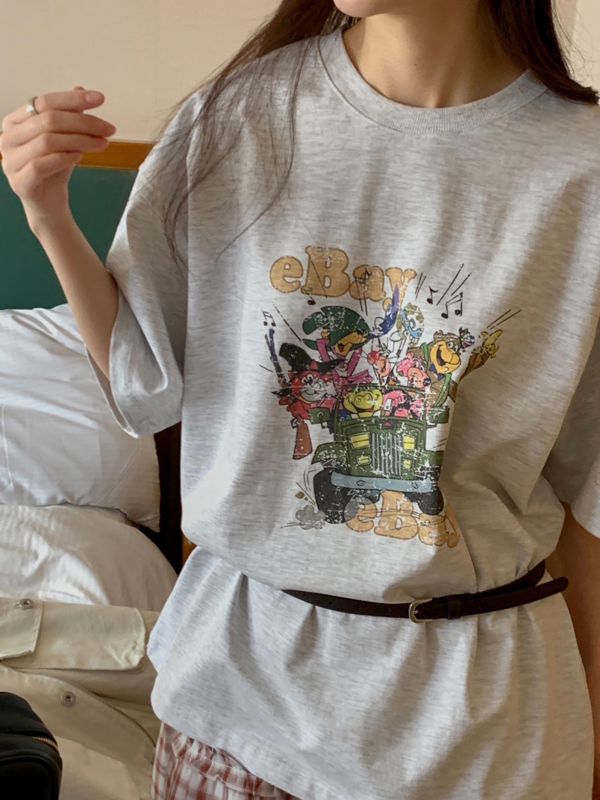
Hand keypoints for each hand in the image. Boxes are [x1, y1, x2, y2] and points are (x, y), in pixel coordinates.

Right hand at [0, 86, 115, 228]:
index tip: (100, 99)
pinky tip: (81, 157)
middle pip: (49, 120)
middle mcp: (7, 138)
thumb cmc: (55, 169)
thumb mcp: (66, 139)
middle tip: (108, 129)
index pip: (44, 102)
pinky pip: (42, 164)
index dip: (72, 99)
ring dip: (80, 140)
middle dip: (83, 122)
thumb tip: (81, 89)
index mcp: (15, 121)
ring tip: (102, 143)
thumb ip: (69, 115)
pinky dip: (65, 158)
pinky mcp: (20, 182)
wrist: (49, 204)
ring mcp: (10, 161)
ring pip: (47, 141)